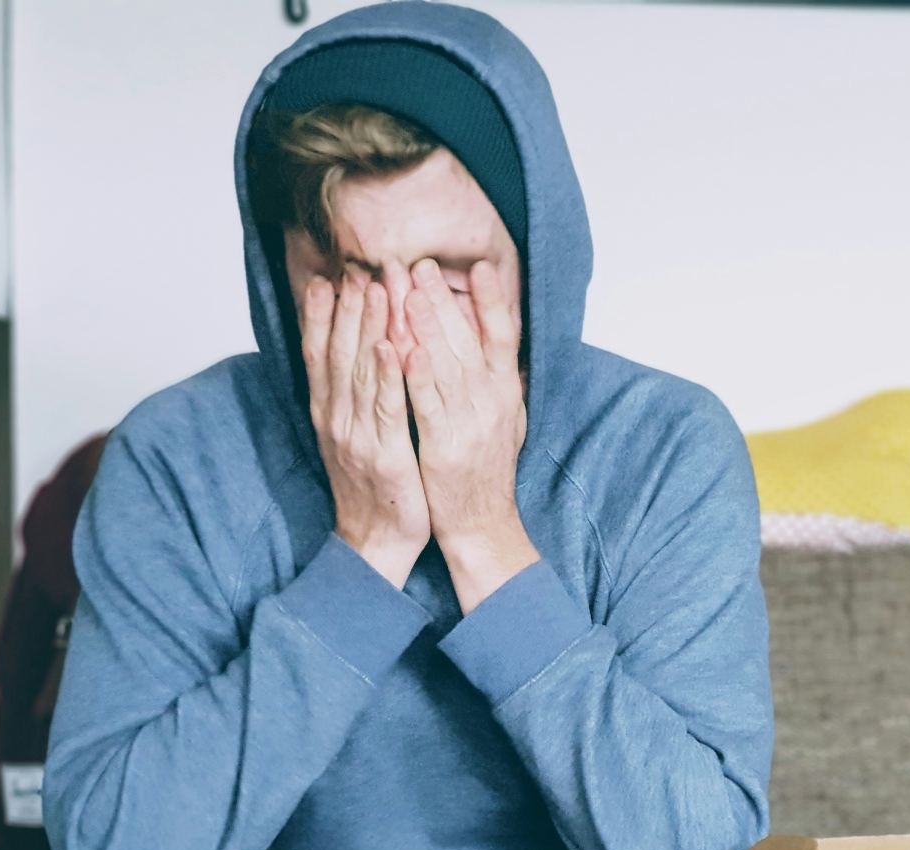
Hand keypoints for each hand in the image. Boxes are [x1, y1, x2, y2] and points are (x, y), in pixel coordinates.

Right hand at [301, 270, 429, 587]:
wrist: (376, 541)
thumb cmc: (373, 486)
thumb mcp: (353, 436)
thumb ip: (350, 396)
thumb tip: (352, 355)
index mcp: (329, 413)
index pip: (320, 354)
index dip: (323, 315)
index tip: (328, 276)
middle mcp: (336, 419)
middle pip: (338, 352)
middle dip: (348, 307)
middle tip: (357, 266)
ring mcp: (357, 435)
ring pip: (360, 371)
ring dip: (367, 327)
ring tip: (375, 287)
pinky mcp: (384, 454)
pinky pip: (386, 408)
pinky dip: (386, 375)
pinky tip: (390, 346)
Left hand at [403, 257, 537, 612]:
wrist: (482, 525)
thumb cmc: (485, 470)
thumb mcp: (505, 419)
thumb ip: (498, 380)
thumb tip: (495, 340)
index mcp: (506, 392)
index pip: (504, 336)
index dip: (493, 300)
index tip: (480, 266)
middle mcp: (493, 402)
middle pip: (469, 340)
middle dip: (442, 299)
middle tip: (418, 263)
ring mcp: (471, 424)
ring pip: (447, 365)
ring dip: (426, 325)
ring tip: (406, 289)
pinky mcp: (445, 446)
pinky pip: (428, 404)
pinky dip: (417, 375)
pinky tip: (402, 348)